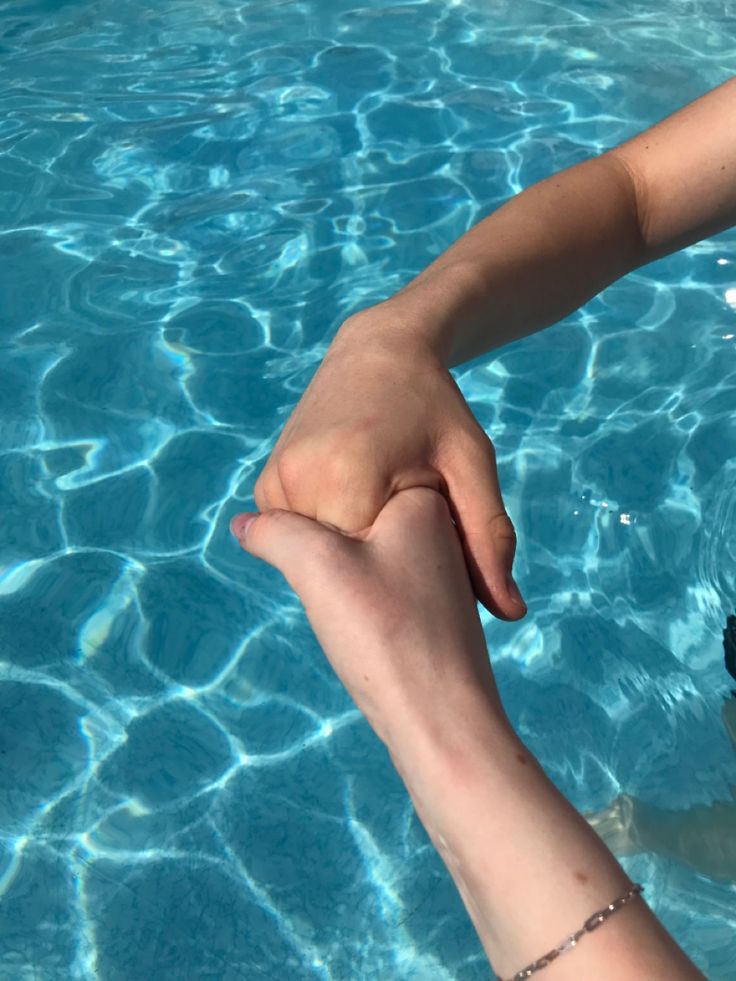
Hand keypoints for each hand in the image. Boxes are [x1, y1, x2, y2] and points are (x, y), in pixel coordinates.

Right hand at [230, 487, 508, 746]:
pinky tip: (365, 634)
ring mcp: (439, 570)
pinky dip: (360, 608)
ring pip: (361, 559)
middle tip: (341, 599)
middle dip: (326, 559)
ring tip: (354, 618)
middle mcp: (439, 528)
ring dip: (341, 586)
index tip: (324, 570)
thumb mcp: (318, 568)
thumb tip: (244, 523)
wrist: (443, 722)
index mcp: (422, 498)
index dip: (309, 528)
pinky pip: (378, 590)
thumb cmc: (388, 636)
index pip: (336, 485)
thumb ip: (276, 533)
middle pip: (347, 523)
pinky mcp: (433, 608)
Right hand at [251, 310, 525, 620]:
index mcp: (347, 483)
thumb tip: (511, 615)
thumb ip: (487, 539)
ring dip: (352, 547)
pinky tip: (359, 501)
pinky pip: (300, 534)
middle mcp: (297, 483)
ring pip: (317, 554)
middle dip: (377, 561)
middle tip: (409, 523)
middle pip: (341, 567)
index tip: (429, 543)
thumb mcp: (471, 467)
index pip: (373, 574)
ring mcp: (274, 483)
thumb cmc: (436, 408)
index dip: (408, 569)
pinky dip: (331, 530)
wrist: (380, 351)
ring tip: (384, 509)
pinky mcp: (267, 483)